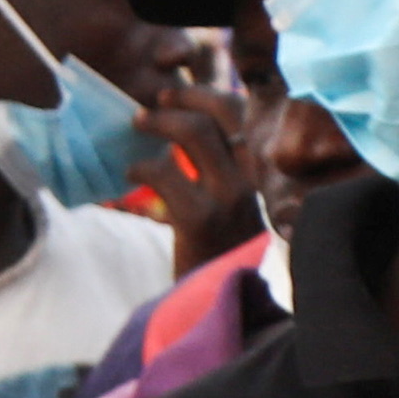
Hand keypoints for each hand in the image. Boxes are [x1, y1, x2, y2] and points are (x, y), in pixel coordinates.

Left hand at [138, 74, 261, 260]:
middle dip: (183, 99)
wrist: (227, 302)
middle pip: (220, 115)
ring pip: (194, 134)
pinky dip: (142, 167)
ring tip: (137, 124)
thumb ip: (223, 169)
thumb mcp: (237, 204)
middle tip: (155, 103)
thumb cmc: (227, 252)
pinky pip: (165, 172)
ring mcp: (229, 197)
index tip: (179, 95)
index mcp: (266, 174)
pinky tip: (132, 175)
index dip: (210, 95)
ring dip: (159, 123)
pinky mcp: (200, 218)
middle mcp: (255, 180)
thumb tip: (185, 128)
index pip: (245, 116)